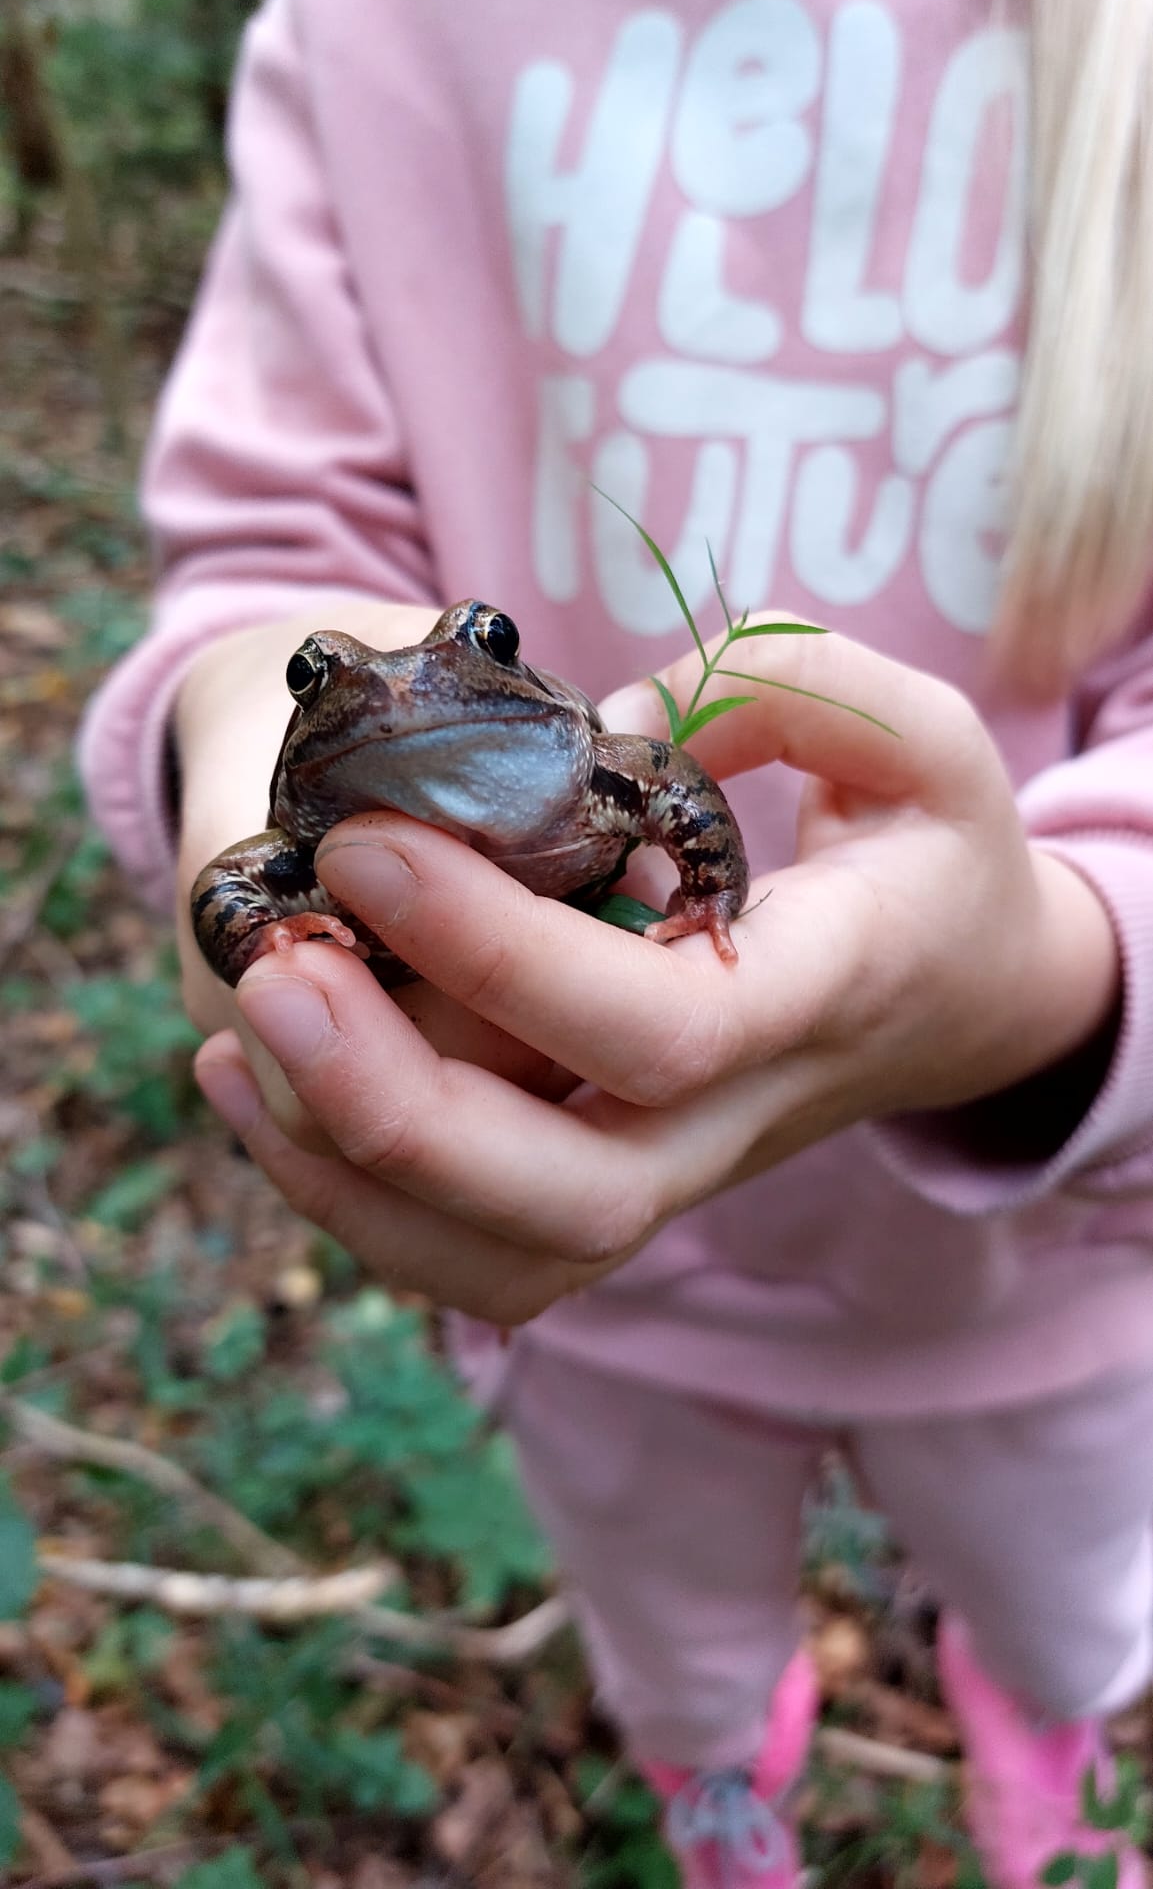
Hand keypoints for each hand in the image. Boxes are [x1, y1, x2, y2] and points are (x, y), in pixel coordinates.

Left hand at [194, 625, 1120, 1323]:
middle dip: (389, 1103)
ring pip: (506, 1260)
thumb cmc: (936, 853)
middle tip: (273, 966)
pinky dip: (351, 1202)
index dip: (496, 952)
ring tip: (238, 1037)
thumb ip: (794, 687)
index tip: (367, 840)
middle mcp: (742, 1120)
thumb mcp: (924, 739)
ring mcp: (677, 1174)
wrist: (969, 1000)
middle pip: (564, 1195)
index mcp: (820, 997)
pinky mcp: (619, 1187)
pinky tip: (262, 1087)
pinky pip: (480, 1255)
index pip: (656, 1029)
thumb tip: (616, 721)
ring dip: (346, 1175)